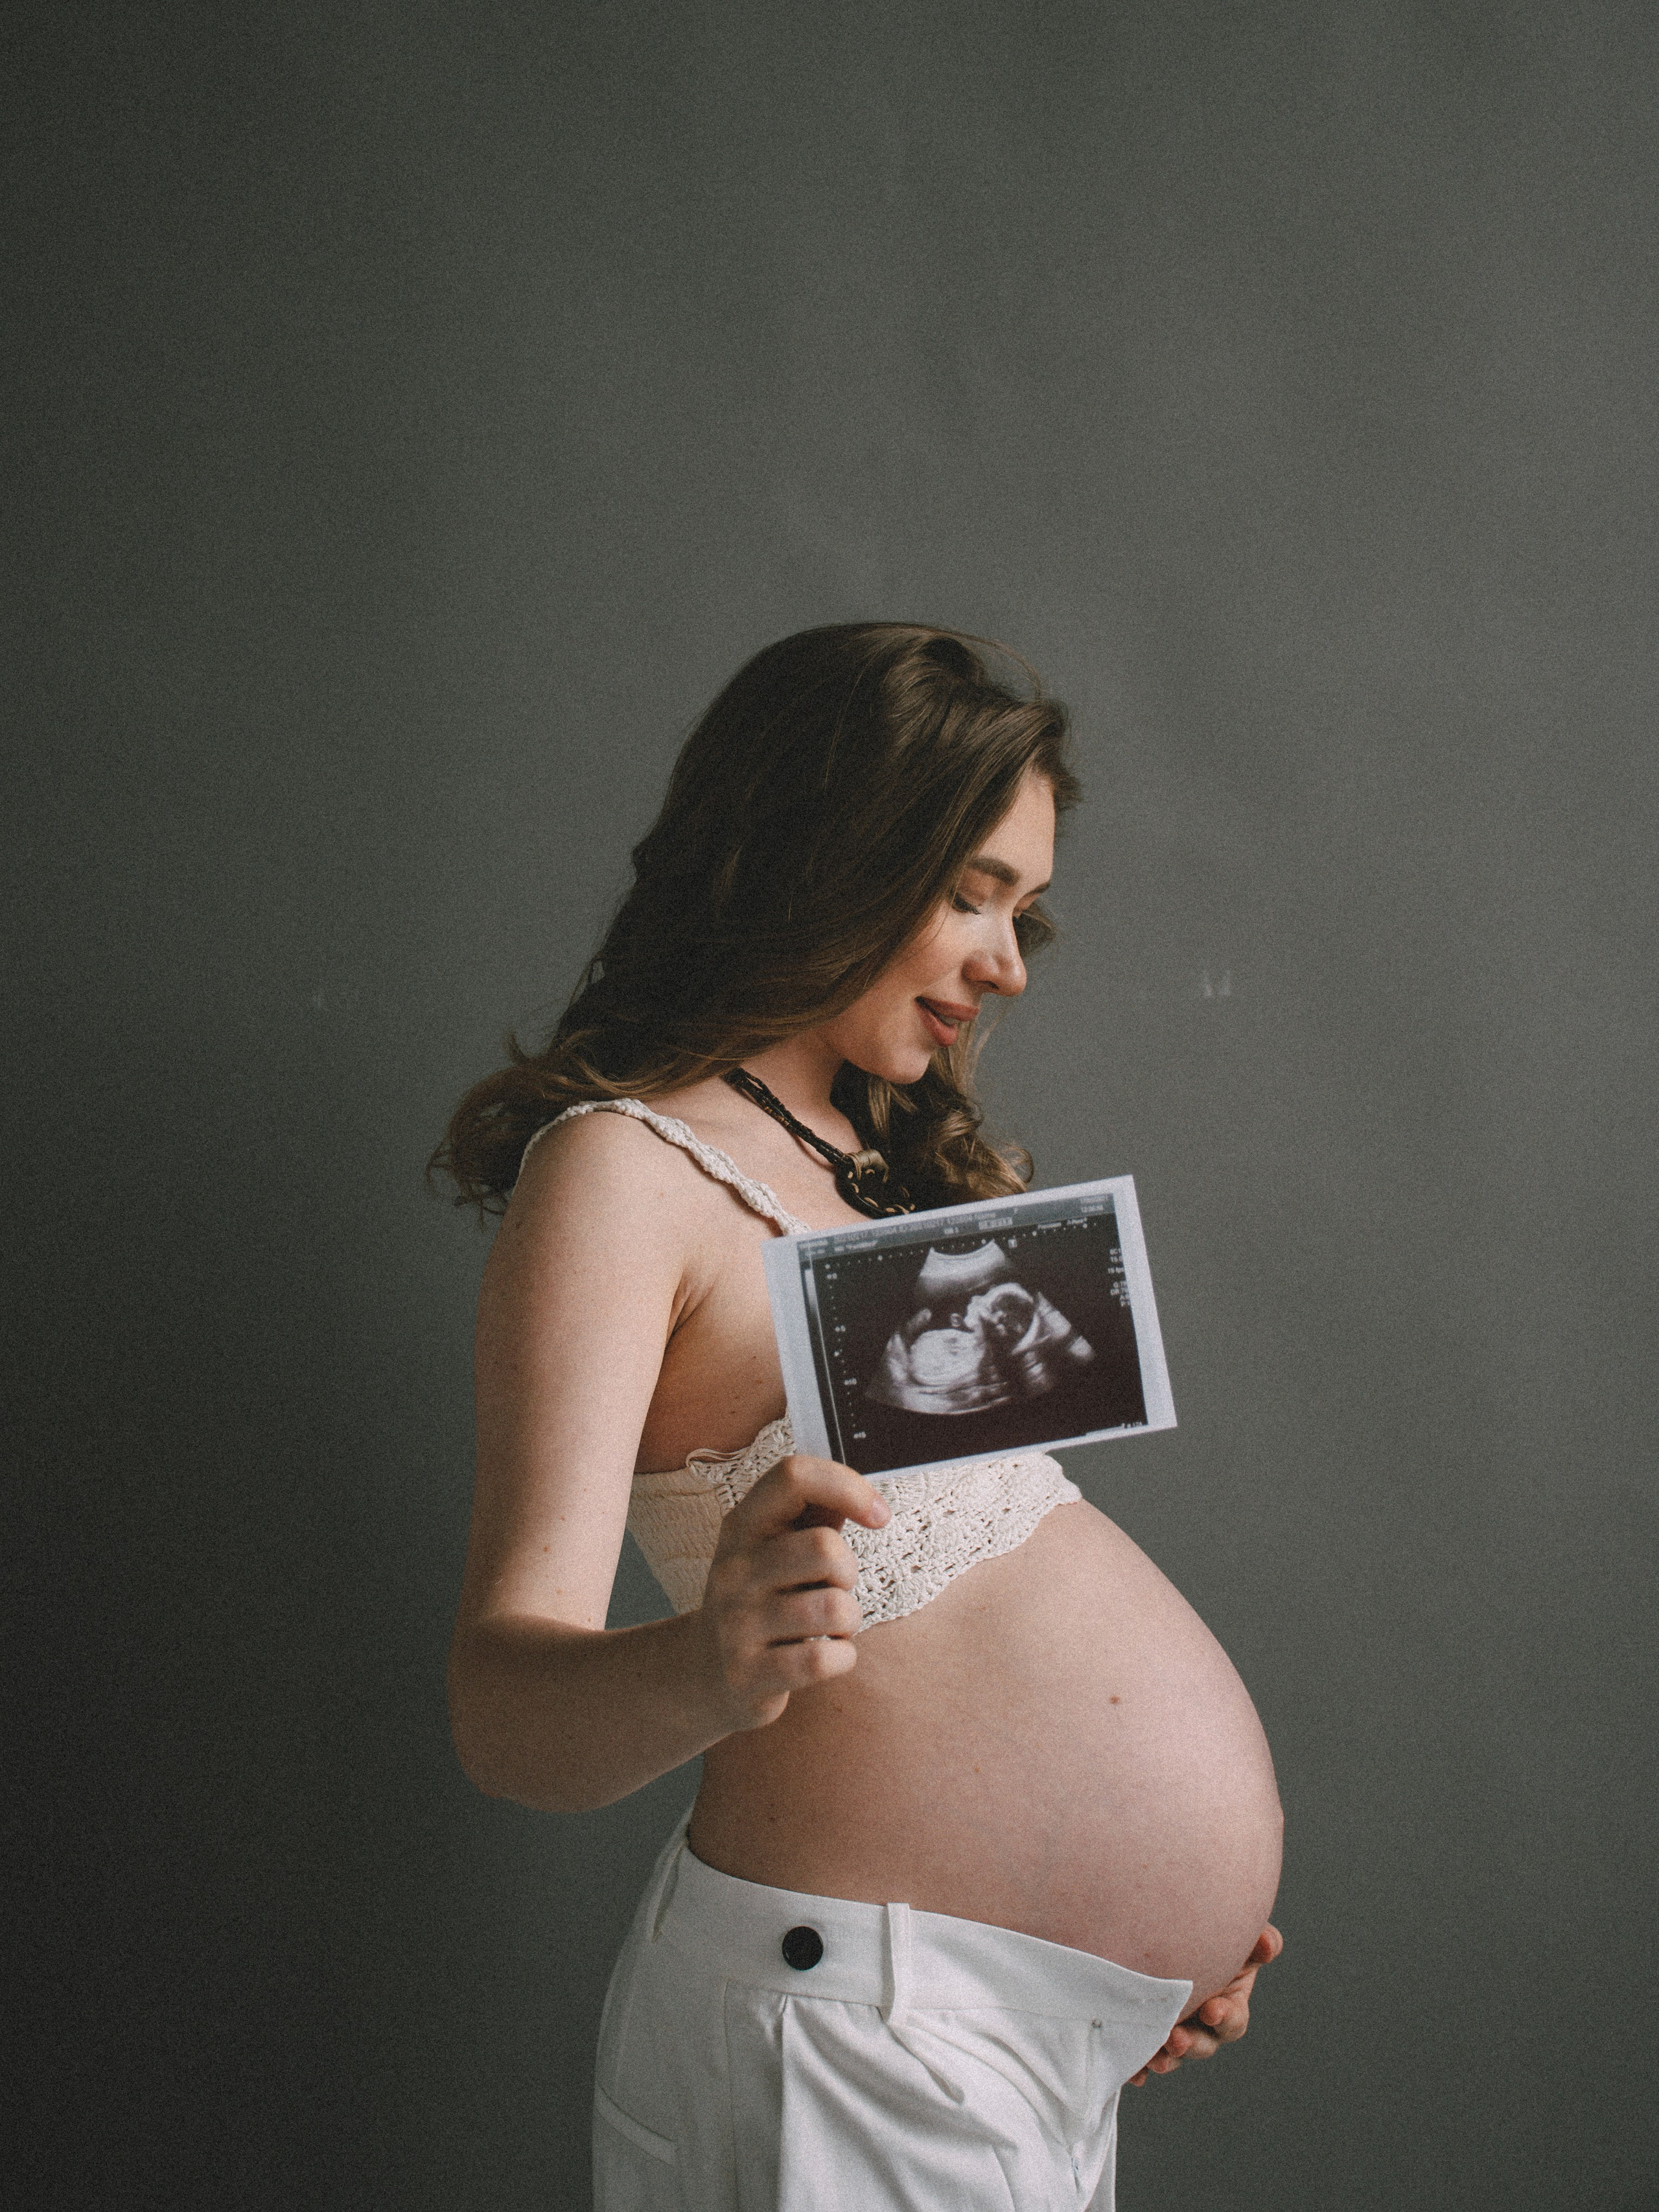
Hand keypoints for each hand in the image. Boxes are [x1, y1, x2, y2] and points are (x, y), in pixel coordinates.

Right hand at [692, 1454, 890, 1732]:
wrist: (704, 1674)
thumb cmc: (762, 1600)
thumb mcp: (776, 1550)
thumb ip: (816, 1516)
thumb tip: (865, 1497)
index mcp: (743, 1526)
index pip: (793, 1476)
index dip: (847, 1486)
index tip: (878, 1515)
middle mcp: (734, 1569)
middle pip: (826, 1548)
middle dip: (848, 1572)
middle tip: (830, 1589)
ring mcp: (736, 1623)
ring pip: (834, 1608)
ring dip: (848, 1620)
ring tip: (827, 1627)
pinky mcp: (747, 1674)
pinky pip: (824, 1660)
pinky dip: (842, 1658)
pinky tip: (825, 1657)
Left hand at [1126, 1926, 1282, 2088]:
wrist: (1170, 1934)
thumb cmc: (1210, 1936)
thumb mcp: (1237, 1939)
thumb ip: (1258, 1941)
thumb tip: (1267, 1944)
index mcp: (1228, 2005)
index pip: (1232, 2020)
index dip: (1224, 2018)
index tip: (1211, 2011)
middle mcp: (1203, 2025)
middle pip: (1202, 2044)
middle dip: (1190, 2044)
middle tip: (1175, 2039)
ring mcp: (1175, 2031)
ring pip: (1172, 2054)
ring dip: (1165, 2058)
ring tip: (1154, 2058)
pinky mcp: (1149, 2035)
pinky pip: (1143, 2056)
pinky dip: (1139, 2067)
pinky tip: (1134, 2073)